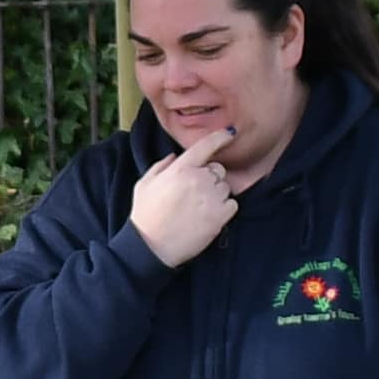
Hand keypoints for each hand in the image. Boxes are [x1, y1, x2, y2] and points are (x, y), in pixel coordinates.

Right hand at [125, 131, 241, 269]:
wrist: (151, 246)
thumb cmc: (146, 215)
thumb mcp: (145, 184)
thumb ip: (161, 166)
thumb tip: (175, 157)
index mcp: (181, 169)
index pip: (206, 146)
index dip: (220, 137)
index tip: (230, 133)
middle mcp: (199, 180)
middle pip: (218, 170)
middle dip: (210, 179)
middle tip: (195, 195)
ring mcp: (211, 198)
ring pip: (225, 188)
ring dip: (217, 195)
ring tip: (198, 209)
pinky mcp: (219, 216)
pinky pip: (232, 205)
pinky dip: (224, 210)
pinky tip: (208, 217)